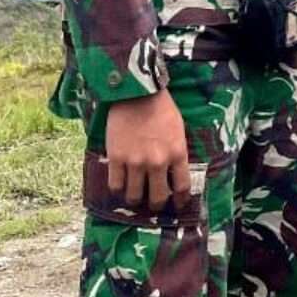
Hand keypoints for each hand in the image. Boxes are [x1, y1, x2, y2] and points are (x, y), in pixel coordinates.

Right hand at [104, 90, 190, 210]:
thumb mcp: (178, 131)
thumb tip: (174, 174)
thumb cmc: (161, 108)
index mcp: (177, 154)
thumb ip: (177, 153)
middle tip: (153, 203)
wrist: (136, 93)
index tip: (177, 204)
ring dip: (134, 199)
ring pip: (134, 196)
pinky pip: (115, 185)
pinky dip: (117, 188)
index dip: (179, 200)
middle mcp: (157, 162)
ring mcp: (135, 162)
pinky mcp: (116, 158)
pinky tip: (120, 183)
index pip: (181, 187)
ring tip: (134, 195)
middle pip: (157, 198)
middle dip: (156, 204)